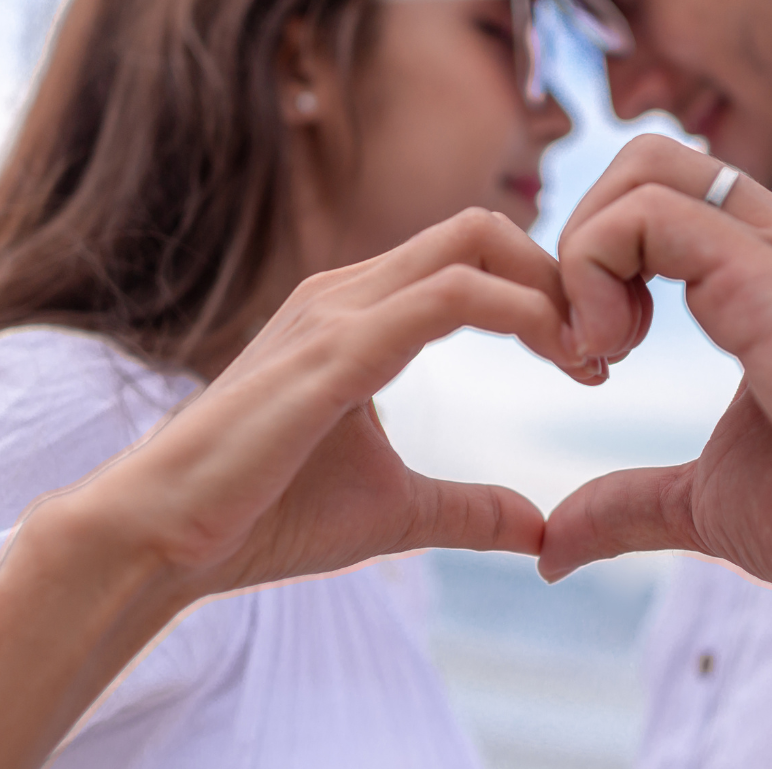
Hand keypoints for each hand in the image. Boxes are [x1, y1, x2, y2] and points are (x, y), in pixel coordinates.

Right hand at [51, 207, 601, 603]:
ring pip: (474, 245)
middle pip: (484, 230)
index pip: (474, 255)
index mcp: (357, 312)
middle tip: (611, 349)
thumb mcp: (393, 510)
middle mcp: (347, 292)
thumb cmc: (260, 516)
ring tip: (596, 359)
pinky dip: (523, 314)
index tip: (595, 359)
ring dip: (555, 291)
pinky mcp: (333, 350)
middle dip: (563, 274)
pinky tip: (563, 359)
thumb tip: (540, 527)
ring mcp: (337, 311)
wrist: (159, 541)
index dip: (548, 291)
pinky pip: (450, 297)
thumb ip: (467, 508)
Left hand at [542, 136, 771, 629]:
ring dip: (581, 255)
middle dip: (577, 238)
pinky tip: (613, 358)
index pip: (657, 198)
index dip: (592, 263)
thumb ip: (632, 505)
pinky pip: (651, 216)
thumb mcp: (710, 504)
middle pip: (644, 158)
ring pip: (643, 167)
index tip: (589, 361)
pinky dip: (594, 271)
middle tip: (582, 345)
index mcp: (771, 275)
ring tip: (598, 354)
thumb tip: (553, 548)